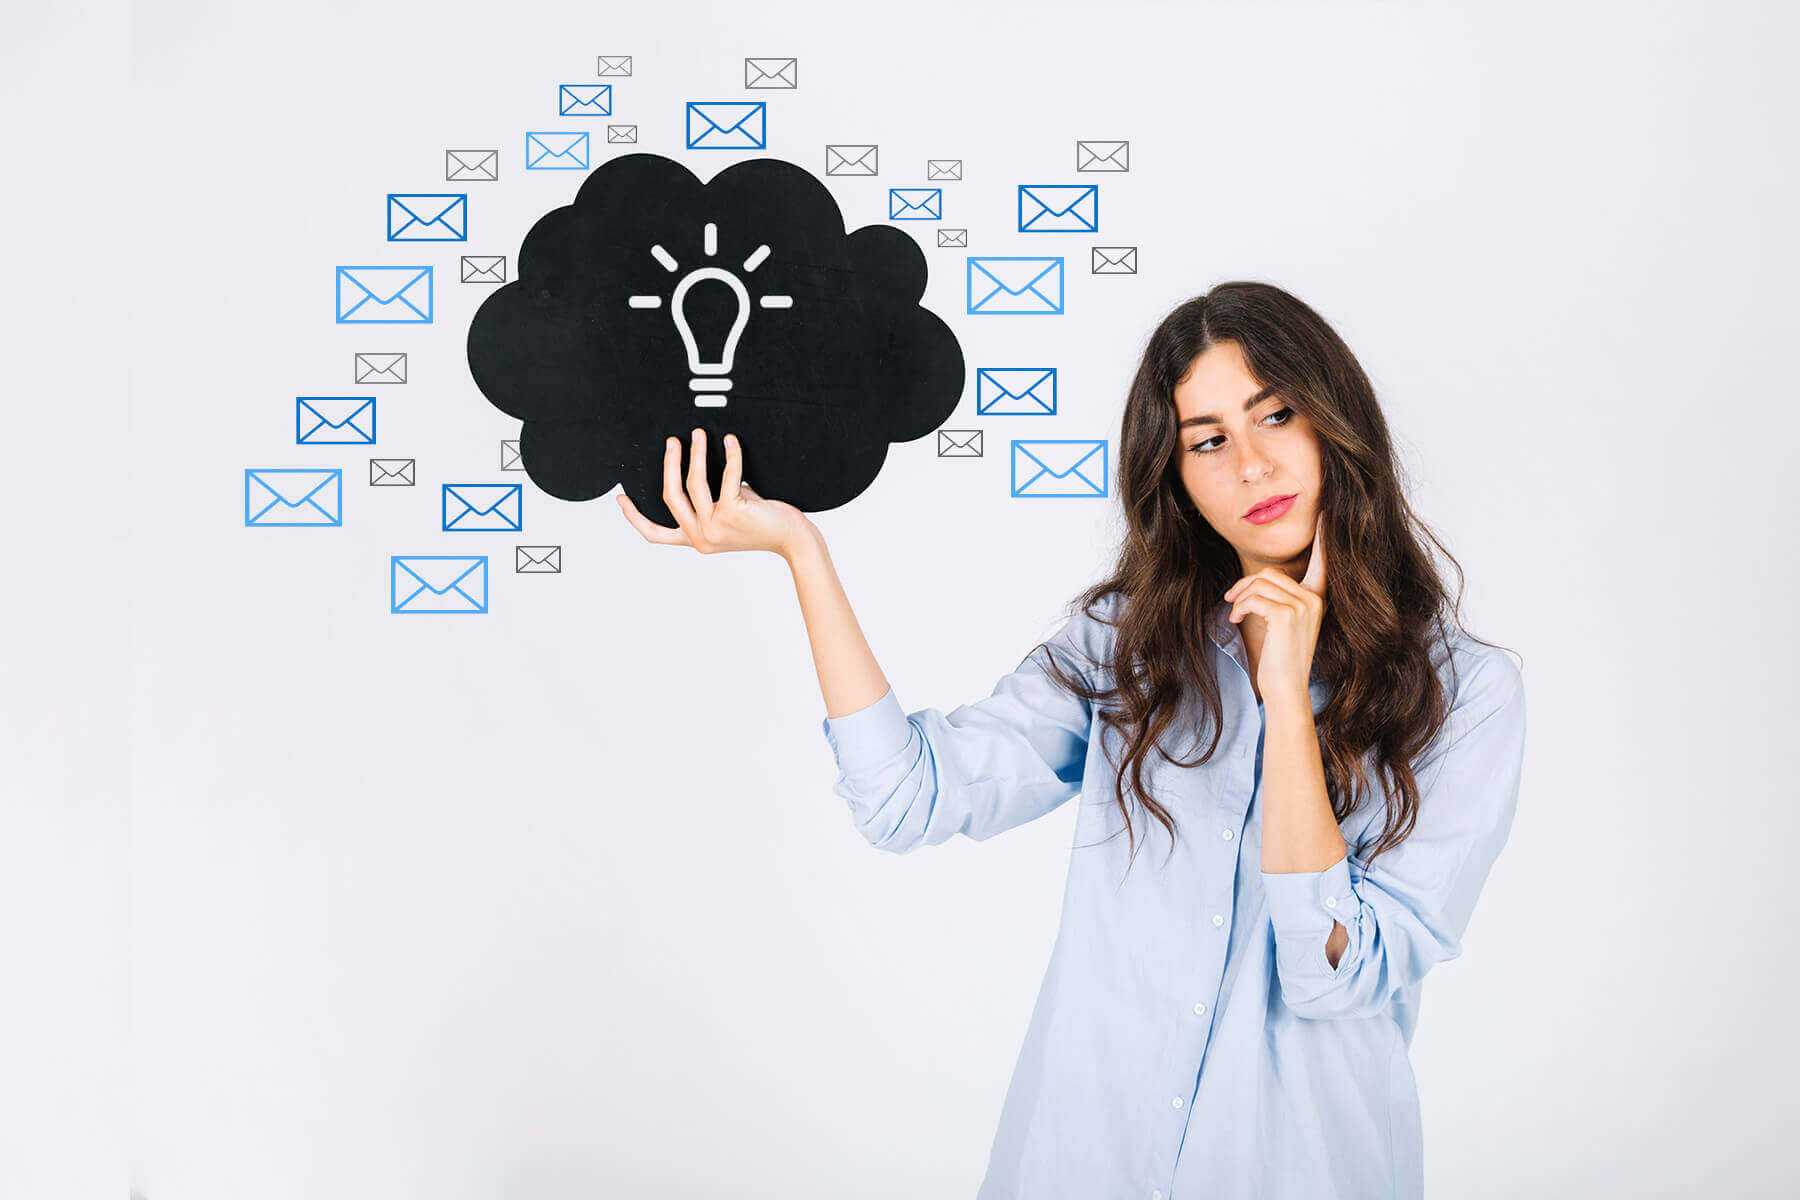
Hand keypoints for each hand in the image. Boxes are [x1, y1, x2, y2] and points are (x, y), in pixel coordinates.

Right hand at [617, 428, 814, 558]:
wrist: (792, 539)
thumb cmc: (763, 525)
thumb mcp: (727, 517)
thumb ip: (710, 501)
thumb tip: (699, 464)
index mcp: (695, 540)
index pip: (656, 534)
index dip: (634, 517)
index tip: (620, 498)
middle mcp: (701, 537)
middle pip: (670, 496)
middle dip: (668, 465)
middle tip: (671, 442)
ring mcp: (716, 526)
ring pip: (694, 483)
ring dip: (695, 454)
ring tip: (698, 434)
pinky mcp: (733, 512)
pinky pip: (727, 475)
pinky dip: (730, 455)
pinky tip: (730, 441)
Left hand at [1223, 513, 1328, 705]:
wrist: (1285, 687)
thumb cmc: (1281, 657)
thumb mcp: (1286, 623)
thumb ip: (1281, 599)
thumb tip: (1258, 582)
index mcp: (1318, 598)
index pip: (1323, 562)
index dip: (1323, 538)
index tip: (1324, 514)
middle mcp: (1315, 599)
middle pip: (1271, 573)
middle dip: (1246, 583)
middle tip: (1231, 598)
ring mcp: (1303, 607)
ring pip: (1261, 583)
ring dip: (1241, 596)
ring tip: (1235, 612)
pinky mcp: (1287, 616)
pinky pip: (1255, 598)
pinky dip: (1241, 606)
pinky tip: (1238, 619)